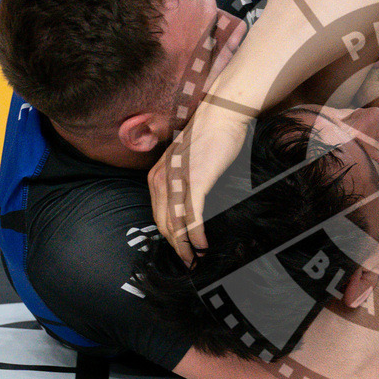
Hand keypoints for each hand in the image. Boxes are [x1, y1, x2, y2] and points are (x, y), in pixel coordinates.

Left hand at [148, 101, 249, 264]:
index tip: (180, 250)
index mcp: (157, 175)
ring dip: (185, 247)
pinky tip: (202, 246)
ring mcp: (177, 181)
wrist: (221, 114)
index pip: (158, 215)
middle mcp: (162, 179)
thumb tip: (191, 200)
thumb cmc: (210, 135)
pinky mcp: (195, 181)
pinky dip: (196, 234)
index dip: (169, 236)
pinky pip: (192, 215)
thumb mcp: (186, 160)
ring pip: (176, 223)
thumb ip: (182, 179)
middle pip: (164, 223)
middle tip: (188, 264)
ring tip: (195, 261)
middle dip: (175, 247)